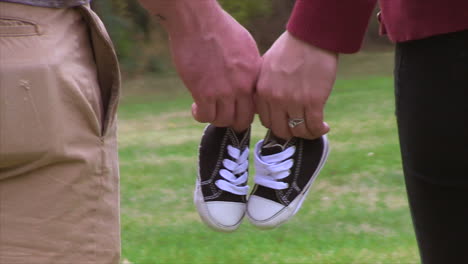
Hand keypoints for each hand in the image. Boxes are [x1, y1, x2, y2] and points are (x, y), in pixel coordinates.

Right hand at [143, 1, 260, 131]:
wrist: (198, 21)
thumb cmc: (219, 28)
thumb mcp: (246, 47)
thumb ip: (249, 69)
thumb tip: (248, 84)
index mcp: (254, 75)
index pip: (257, 106)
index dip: (246, 111)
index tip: (236, 109)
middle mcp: (242, 86)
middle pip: (242, 119)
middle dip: (232, 121)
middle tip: (222, 114)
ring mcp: (223, 91)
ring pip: (223, 120)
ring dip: (215, 118)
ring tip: (207, 109)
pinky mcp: (203, 92)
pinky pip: (205, 116)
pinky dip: (200, 115)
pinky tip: (196, 107)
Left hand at [255, 32, 337, 138]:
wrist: (311, 36)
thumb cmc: (290, 47)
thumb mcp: (266, 66)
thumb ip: (264, 85)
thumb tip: (267, 101)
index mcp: (262, 91)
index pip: (266, 121)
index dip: (278, 125)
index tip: (288, 123)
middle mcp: (275, 99)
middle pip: (280, 130)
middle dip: (291, 132)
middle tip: (301, 127)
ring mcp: (293, 101)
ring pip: (298, 131)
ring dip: (307, 133)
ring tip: (314, 128)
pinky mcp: (313, 101)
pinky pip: (314, 126)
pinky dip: (319, 130)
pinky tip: (324, 127)